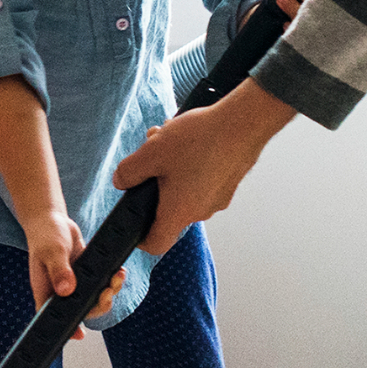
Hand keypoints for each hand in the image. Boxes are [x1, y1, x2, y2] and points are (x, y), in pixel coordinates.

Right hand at [23, 215, 122, 340]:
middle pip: (82, 311)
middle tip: (107, 291)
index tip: (80, 334)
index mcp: (46, 292)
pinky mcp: (86, 274)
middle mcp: (61, 292)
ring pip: (94, 298)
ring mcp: (75, 284)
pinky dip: (111, 279)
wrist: (53, 220)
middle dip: (99, 305)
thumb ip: (59, 270)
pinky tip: (118, 271)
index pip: (55, 317)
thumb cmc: (46, 235)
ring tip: (117, 276)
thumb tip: (67, 290)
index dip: (68, 328)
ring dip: (109, 291)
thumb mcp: (52, 251)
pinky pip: (100, 283)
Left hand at [114, 81, 294, 250]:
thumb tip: (121, 181)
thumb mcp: (151, 152)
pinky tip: (189, 139)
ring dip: (171, 168)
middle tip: (150, 155)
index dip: (141, 239)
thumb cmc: (201, 140)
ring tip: (168, 137)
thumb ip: (129, 171)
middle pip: (169, 208)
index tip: (134, 224)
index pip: (157, 244)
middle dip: (154, 183)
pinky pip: (202, 181)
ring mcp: (218, 198)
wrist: (245, 123)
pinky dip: (191, 164)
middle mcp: (201, 210)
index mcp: (180, 211)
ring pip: (185, 189)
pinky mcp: (228, 183)